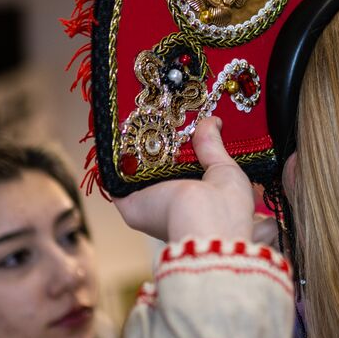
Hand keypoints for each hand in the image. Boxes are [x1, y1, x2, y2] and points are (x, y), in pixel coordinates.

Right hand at [113, 117, 254, 241]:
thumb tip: (212, 121)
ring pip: (136, 175)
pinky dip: (113, 159)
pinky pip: (116, 179)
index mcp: (197, 203)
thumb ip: (213, 147)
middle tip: (156, 115)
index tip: (177, 126)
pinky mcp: (130, 206)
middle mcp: (172, 207)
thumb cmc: (224, 206)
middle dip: (157, 147)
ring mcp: (149, 207)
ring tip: (135, 117)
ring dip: (134, 150)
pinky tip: (116, 132)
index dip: (180, 151)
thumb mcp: (225, 170)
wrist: (204, 222)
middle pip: (158, 173)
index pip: (184, 176)